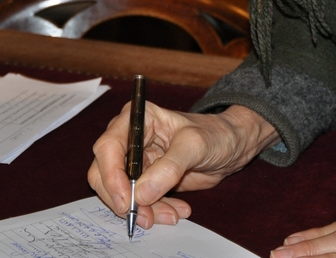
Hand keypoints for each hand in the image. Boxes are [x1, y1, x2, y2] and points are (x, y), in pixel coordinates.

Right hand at [88, 103, 279, 229]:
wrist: (231, 147)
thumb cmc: (214, 134)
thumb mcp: (195, 146)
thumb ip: (169, 168)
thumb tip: (141, 193)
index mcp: (136, 118)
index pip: (108, 147)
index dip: (111, 176)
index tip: (127, 200)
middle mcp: (129, 138)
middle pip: (105, 172)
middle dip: (124, 198)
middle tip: (145, 217)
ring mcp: (136, 160)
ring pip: (121, 191)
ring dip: (142, 209)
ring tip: (172, 215)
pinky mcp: (145, 179)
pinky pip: (138, 200)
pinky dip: (153, 210)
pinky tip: (176, 210)